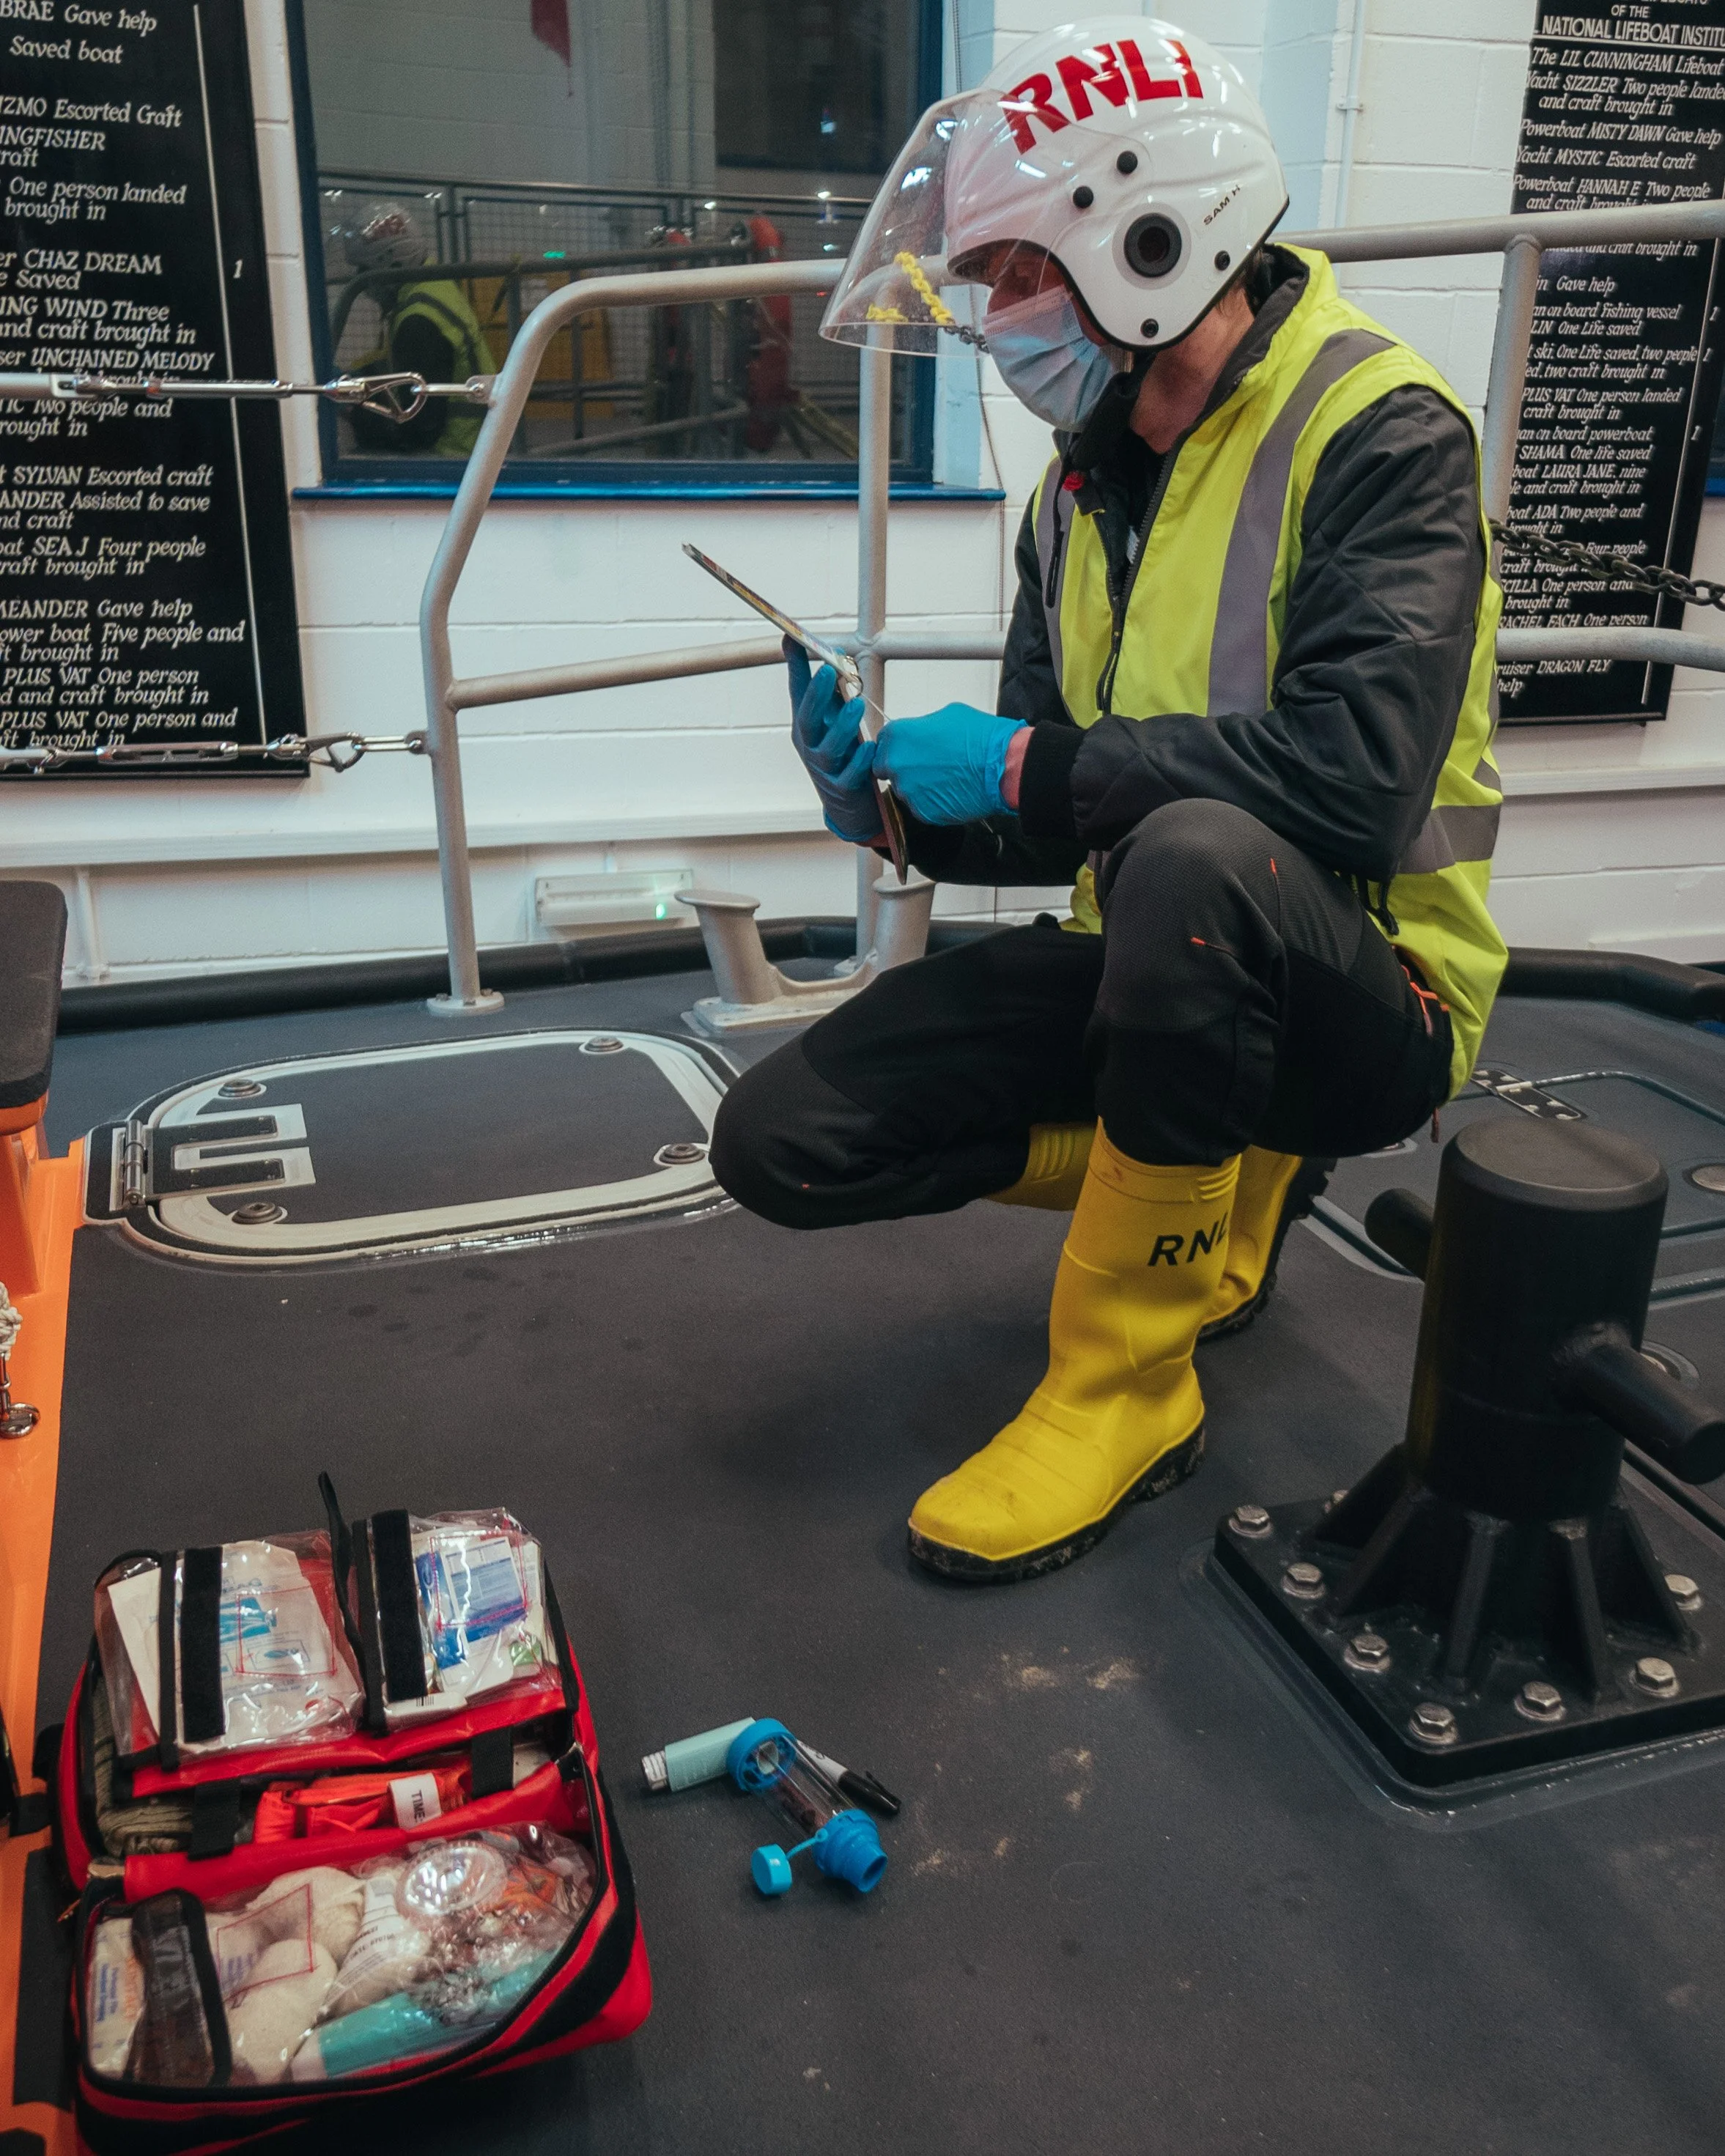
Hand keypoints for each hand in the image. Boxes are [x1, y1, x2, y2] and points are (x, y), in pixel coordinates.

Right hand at [785, 639, 880, 844]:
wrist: (848, 805)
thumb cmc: (842, 754)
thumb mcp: (832, 720)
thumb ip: (829, 690)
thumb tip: (827, 652)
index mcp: (805, 726)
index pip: (797, 693)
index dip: (794, 668)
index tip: (791, 639)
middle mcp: (809, 745)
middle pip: (807, 719)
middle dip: (816, 695)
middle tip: (828, 670)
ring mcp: (824, 768)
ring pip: (828, 748)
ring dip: (842, 725)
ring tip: (857, 704)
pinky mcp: (843, 788)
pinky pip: (850, 774)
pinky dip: (859, 762)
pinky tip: (870, 748)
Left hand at [872, 704, 1026, 826]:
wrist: (1002, 766)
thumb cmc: (980, 737)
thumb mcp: (947, 715)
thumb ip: (924, 726)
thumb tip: (922, 733)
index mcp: (899, 735)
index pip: (882, 742)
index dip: (897, 746)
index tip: (908, 749)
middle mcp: (896, 763)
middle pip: (886, 768)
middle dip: (902, 767)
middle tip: (926, 766)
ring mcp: (908, 790)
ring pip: (905, 789)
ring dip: (918, 786)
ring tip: (945, 778)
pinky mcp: (922, 811)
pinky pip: (920, 806)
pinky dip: (932, 802)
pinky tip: (951, 791)